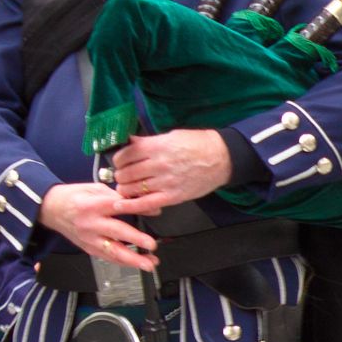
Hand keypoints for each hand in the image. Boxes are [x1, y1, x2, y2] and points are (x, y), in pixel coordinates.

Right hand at [41, 183, 156, 270]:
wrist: (51, 209)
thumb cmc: (74, 197)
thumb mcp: (96, 189)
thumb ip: (120, 197)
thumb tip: (146, 205)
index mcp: (92, 205)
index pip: (118, 207)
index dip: (137, 209)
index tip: (155, 212)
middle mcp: (90, 223)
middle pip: (115, 232)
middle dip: (136, 240)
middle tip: (152, 245)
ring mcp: (88, 238)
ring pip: (112, 251)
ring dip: (132, 259)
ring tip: (148, 264)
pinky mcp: (87, 248)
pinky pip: (107, 257)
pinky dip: (122, 262)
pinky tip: (136, 264)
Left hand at [112, 129, 232, 213]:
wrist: (223, 158)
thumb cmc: (199, 144)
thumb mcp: (171, 136)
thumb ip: (148, 141)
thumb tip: (129, 142)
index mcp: (157, 147)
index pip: (124, 155)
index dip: (118, 159)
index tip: (120, 162)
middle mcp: (159, 164)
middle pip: (125, 173)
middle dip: (120, 175)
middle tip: (124, 175)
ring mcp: (166, 182)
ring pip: (131, 189)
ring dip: (124, 188)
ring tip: (127, 186)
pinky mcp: (173, 196)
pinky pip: (146, 204)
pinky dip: (130, 206)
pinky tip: (120, 205)